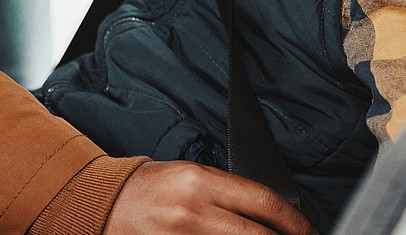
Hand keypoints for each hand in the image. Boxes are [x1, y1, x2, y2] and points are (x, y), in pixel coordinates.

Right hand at [107, 161, 314, 234]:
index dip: (295, 221)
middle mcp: (192, 210)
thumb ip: (224, 192)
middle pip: (259, 234)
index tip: (306, 231)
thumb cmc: (143, 189)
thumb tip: (266, 213)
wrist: (98, 205)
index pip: (264, 201)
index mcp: (197, 181)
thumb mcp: (185, 176)